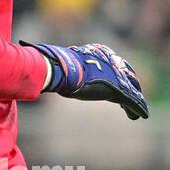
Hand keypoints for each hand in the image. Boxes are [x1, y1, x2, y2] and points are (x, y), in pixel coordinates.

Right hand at [21, 41, 148, 119]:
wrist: (60, 70)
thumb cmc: (54, 65)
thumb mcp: (57, 64)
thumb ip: (55, 64)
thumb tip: (28, 53)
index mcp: (99, 54)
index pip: (114, 64)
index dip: (120, 74)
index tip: (123, 82)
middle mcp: (110, 63)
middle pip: (126, 75)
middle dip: (133, 86)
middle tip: (136, 96)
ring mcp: (114, 76)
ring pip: (131, 89)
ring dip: (136, 100)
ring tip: (141, 111)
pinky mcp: (116, 89)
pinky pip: (131, 100)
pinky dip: (137, 108)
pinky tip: (141, 115)